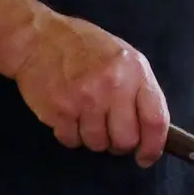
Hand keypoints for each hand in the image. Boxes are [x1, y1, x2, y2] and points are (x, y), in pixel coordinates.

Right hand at [9, 11, 171, 163]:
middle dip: (118, 143)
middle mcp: (113, 86)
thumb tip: (149, 130)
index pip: (155, 120)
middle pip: (125, 140)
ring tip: (84, 115)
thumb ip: (138, 89)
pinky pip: (72, 141)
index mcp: (135, 70)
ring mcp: (85, 99)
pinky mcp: (59, 111)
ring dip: (92, 138)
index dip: (153, 146)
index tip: (145, 157)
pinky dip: (70, 134)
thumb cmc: (83, 46)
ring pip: (97, 144)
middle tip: (109, 131)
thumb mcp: (122, 57)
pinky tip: (67, 114)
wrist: (38, 37)